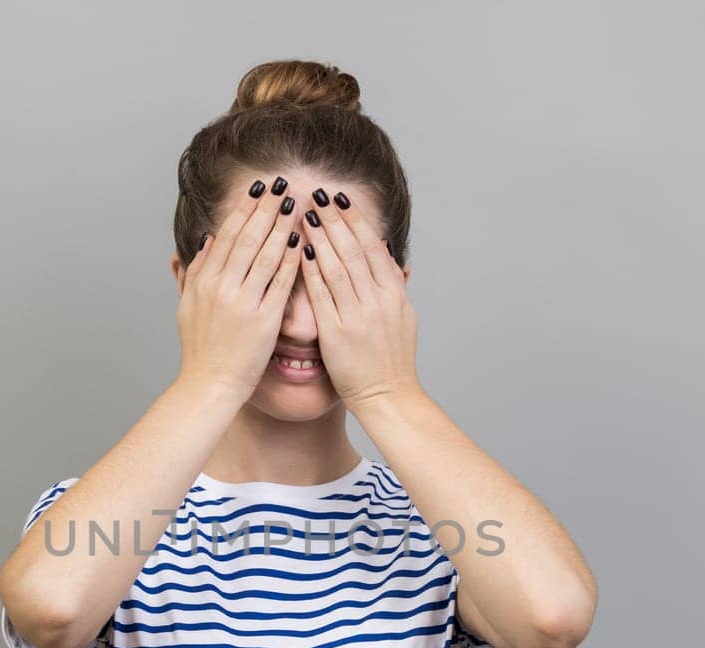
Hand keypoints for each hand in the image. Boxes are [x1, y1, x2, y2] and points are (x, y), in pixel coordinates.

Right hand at [176, 177, 302, 401]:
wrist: (209, 386)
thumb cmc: (201, 350)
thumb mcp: (189, 306)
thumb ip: (196, 271)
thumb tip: (207, 239)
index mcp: (204, 282)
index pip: (228, 236)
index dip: (244, 209)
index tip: (258, 189)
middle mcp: (222, 288)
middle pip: (247, 238)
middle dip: (266, 208)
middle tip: (281, 182)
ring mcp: (243, 304)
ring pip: (264, 255)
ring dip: (281, 226)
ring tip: (295, 203)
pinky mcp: (263, 321)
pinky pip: (279, 284)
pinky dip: (290, 261)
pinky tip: (302, 241)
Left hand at [298, 190, 421, 409]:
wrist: (389, 397)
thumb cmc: (393, 360)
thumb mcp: (404, 318)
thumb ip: (396, 286)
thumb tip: (391, 257)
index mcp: (394, 294)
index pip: (373, 248)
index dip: (356, 221)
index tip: (342, 200)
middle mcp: (378, 300)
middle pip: (354, 250)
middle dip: (336, 220)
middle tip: (319, 194)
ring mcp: (358, 316)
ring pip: (338, 267)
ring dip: (321, 237)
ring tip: (306, 213)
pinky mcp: (338, 333)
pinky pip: (322, 295)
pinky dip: (311, 271)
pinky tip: (299, 251)